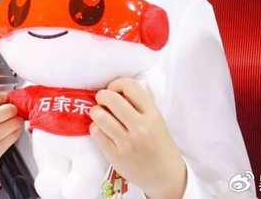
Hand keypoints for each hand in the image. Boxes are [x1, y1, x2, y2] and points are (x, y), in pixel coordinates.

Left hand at [89, 77, 186, 198]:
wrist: (165, 175)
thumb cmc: (158, 144)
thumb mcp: (156, 120)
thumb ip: (139, 105)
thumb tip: (115, 90)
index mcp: (152, 115)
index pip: (129, 86)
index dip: (116, 84)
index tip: (114, 90)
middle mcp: (140, 127)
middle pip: (111, 99)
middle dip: (102, 96)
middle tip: (102, 101)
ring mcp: (127, 142)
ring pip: (100, 116)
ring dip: (96, 111)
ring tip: (100, 114)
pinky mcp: (115, 155)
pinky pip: (96, 133)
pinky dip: (95, 128)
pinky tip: (101, 130)